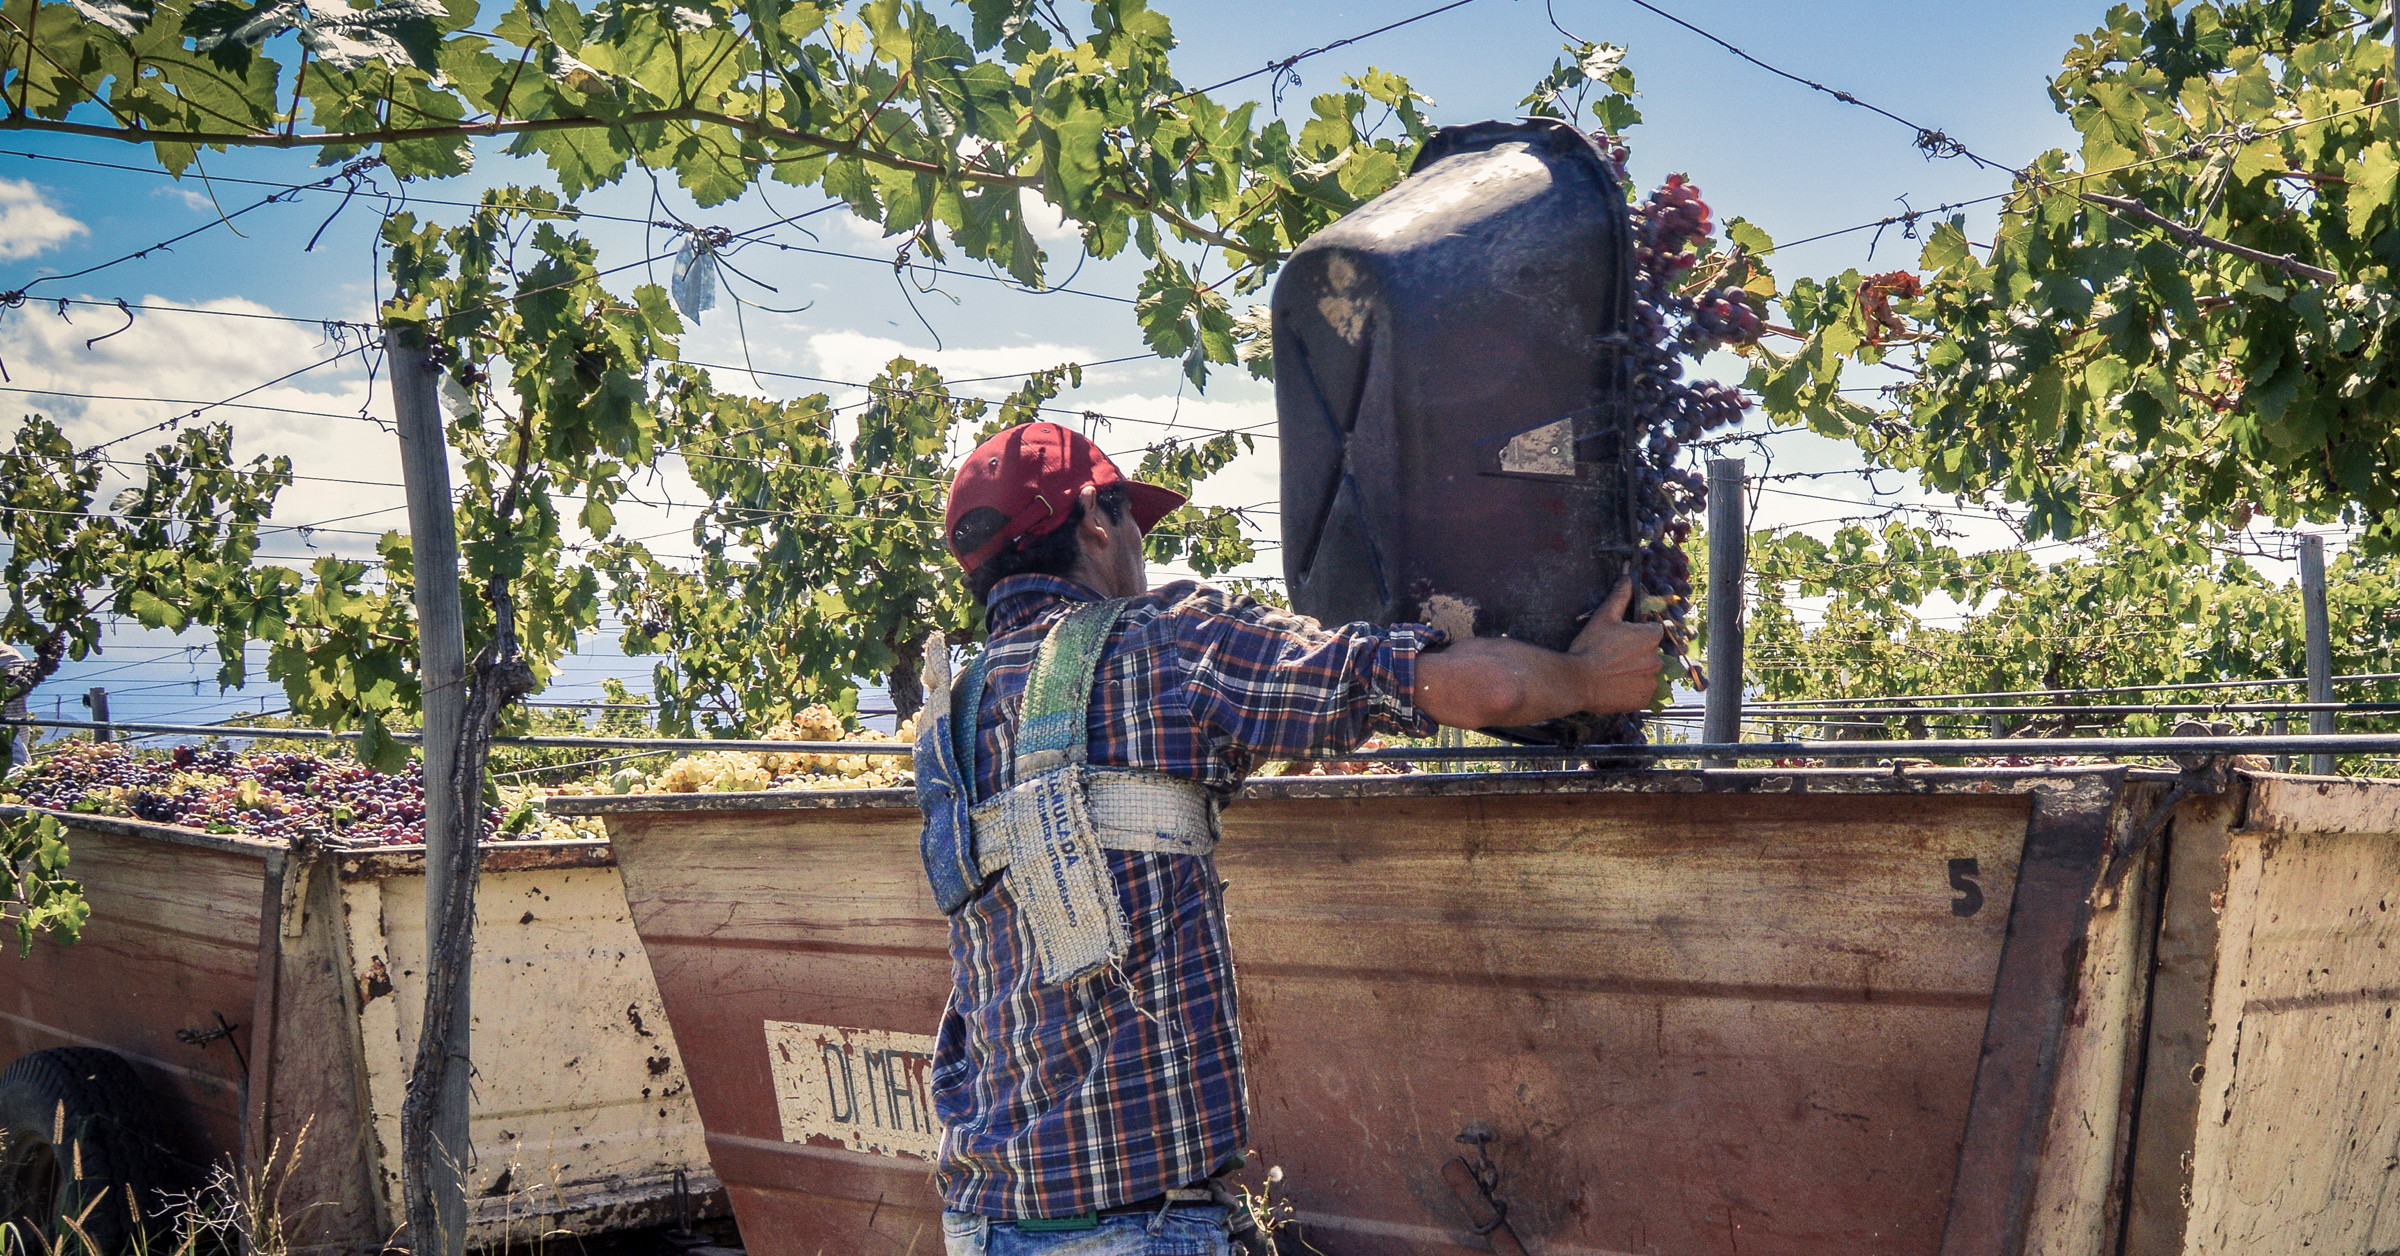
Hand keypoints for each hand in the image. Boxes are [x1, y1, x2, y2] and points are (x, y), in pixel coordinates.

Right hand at [1567, 578, 1665, 713]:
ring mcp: (1651, 682)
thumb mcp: (1603, 617)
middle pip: (1651, 654)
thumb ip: (1620, 596)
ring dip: (1635, 673)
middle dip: (1637, 655)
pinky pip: (1642, 692)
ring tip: (1613, 673)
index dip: (1638, 635)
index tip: (1622, 641)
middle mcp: (1656, 660)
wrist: (1576, 681)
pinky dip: (1632, 690)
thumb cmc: (1589, 647)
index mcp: (1650, 637)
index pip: (1653, 632)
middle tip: (1614, 658)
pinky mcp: (1643, 699)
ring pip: (1647, 674)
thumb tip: (1627, 576)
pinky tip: (1615, 686)